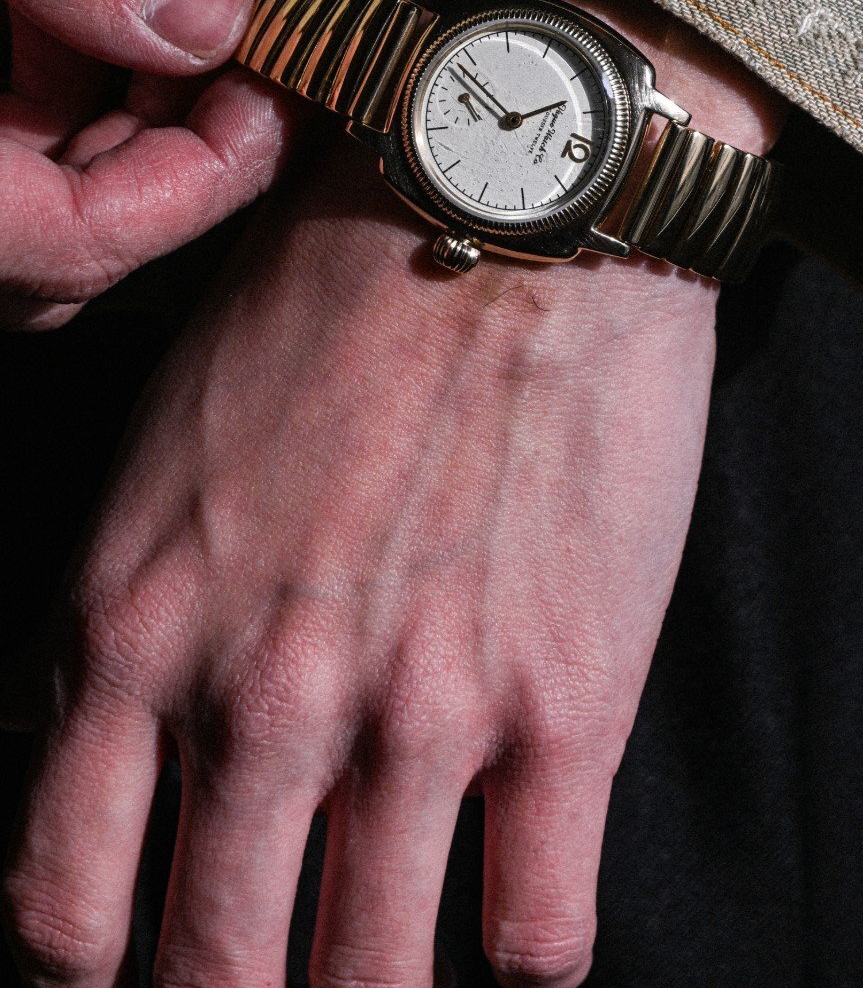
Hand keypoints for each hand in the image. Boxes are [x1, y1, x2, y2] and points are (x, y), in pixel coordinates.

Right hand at [0, 0, 297, 327]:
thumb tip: (208, 13)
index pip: (86, 241)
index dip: (207, 171)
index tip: (282, 87)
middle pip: (75, 240)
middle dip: (179, 137)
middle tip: (251, 42)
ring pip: (41, 203)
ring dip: (124, 109)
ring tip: (178, 4)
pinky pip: (1, 163)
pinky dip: (56, 94)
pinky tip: (83, 8)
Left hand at [3, 0, 786, 987]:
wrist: (514, 190)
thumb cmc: (339, 278)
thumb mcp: (172, 427)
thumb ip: (143, 596)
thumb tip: (140, 724)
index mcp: (138, 624)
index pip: (59, 902)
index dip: (90, 968)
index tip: (137, 961)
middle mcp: (262, 695)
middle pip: (210, 971)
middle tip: (266, 977)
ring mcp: (418, 712)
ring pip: (369, 979)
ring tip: (386, 978)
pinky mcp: (566, 702)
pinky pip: (538, 931)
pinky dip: (525, 963)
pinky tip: (521, 940)